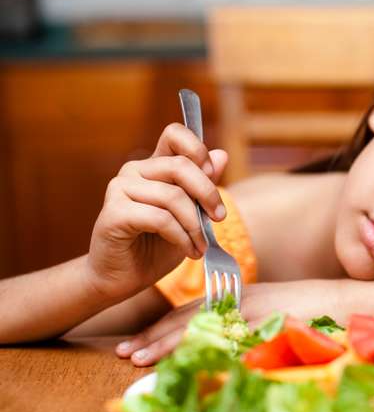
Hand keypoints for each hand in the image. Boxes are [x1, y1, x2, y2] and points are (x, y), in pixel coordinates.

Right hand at [85, 123, 228, 301]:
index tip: (213, 176)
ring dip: (195, 226)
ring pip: (173, 196)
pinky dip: (181, 237)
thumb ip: (202, 187)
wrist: (124, 278)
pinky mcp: (114, 212)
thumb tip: (221, 155)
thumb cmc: (157, 246)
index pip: (175, 134)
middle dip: (208, 193)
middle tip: (219, 218)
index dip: (198, 149)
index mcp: (154, 166)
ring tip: (200, 246)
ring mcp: (120, 189)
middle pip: (180, 165)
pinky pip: (160, 218)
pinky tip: (188, 251)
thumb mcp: (190, 215)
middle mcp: (135, 171)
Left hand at [116, 279, 345, 365]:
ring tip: (138, 359)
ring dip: (166, 341)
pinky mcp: (264, 316)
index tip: (137, 343)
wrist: (347, 300)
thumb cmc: (315, 310)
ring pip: (199, 323)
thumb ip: (250, 324)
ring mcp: (251, 306)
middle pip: (187, 315)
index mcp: (240, 295)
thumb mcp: (276, 314)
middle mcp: (240, 297)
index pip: (193, 310)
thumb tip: (228, 342)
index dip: (162, 326)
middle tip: (124, 352)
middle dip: (153, 335)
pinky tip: (182, 356)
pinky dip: (203, 343)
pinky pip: (227, 332)